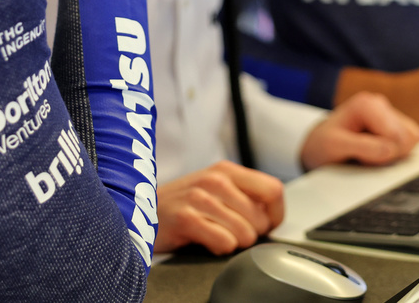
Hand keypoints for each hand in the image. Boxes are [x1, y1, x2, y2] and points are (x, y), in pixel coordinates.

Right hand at [154, 161, 283, 255]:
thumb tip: (272, 214)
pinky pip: (224, 242)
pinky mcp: (186, 218)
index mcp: (227, 170)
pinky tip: (207, 241)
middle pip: (260, 217)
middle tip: (236, 235)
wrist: (143, 209)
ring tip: (220, 237)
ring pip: (244, 232)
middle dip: (254, 234)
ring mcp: (200, 197)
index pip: (273, 190)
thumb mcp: (215, 188)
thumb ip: (243, 195)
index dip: (275, 214)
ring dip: (236, 243)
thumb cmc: (182, 203)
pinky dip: (220, 249)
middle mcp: (215, 179)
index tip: (266, 225)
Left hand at [299, 92, 418, 170]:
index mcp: (366, 104)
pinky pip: (413, 143)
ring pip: (411, 141)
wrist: (320, 147)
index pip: (396, 136)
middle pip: (406, 138)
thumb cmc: (324, 145)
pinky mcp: (399, 125)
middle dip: (388, 154)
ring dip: (393, 154)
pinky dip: (397, 153)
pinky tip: (378, 151)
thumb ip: (363, 147)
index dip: (382, 154)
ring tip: (368, 153)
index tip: (360, 156)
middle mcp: (381, 104)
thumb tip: (391, 149)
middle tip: (363, 156)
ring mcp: (391, 114)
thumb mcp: (334, 146)